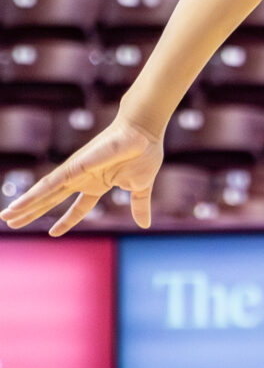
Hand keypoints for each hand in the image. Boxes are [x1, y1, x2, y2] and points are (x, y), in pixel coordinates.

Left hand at [1, 115, 163, 235]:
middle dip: (32, 212)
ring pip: (44, 193)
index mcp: (98, 184)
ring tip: (6, 216)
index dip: (66, 220)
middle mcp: (81, 179)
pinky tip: (20, 203)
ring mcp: (74, 172)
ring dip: (25, 205)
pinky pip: (49, 184)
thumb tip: (145, 225)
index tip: (52, 232)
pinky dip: (33, 194)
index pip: (78, 207)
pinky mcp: (72, 167)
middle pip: (51, 199)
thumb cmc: (144, 153)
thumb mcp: (141, 187)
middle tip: (12, 222)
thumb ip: (139, 205)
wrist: (143, 134)